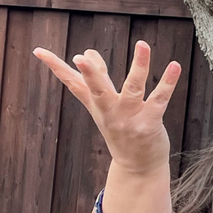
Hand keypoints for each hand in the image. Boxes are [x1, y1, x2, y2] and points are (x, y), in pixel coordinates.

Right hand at [33, 41, 180, 173]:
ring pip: (133, 89)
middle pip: (97, 90)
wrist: (137, 168)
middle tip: (80, 58)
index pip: (71, 82)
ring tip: (142, 44)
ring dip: (139, 66)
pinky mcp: (148, 124)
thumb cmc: (122, 130)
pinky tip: (174, 65)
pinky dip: (167, 83)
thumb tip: (86, 51)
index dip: (55, 66)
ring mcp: (129, 119)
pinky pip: (159, 100)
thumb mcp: (105, 106)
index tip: (38, 50)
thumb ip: (97, 78)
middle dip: (90, 74)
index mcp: (96, 104)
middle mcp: (109, 111)